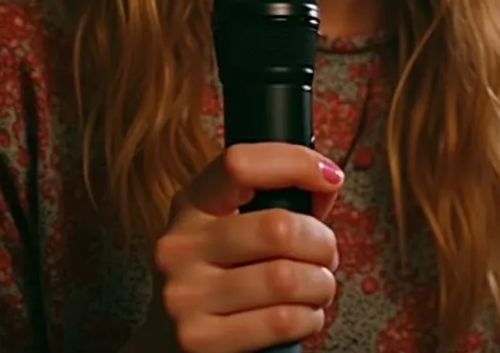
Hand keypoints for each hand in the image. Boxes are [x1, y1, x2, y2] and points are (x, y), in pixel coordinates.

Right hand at [138, 144, 345, 352]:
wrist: (170, 341)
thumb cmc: (221, 276)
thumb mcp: (232, 228)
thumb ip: (277, 199)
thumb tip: (327, 180)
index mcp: (191, 205)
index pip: (240, 164)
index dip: (296, 163)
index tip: (329, 177)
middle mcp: (181, 246)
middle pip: (277, 228)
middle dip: (322, 243)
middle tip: (326, 256)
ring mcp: (186, 295)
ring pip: (286, 278)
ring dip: (320, 285)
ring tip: (316, 288)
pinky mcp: (200, 339)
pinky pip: (281, 321)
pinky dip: (308, 318)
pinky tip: (301, 316)